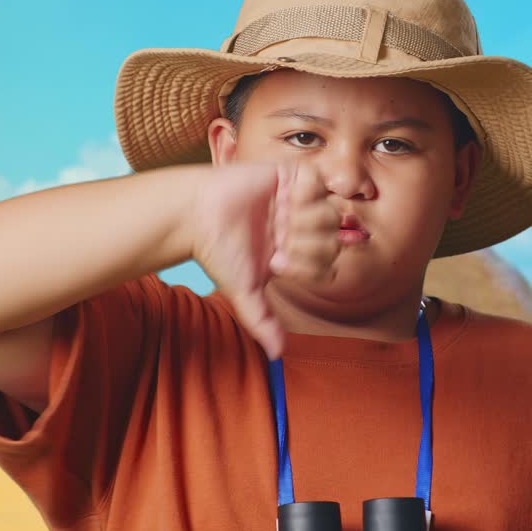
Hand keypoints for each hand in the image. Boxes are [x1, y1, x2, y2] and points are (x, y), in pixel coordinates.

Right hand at [191, 162, 340, 357]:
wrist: (197, 216)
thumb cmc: (218, 252)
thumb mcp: (245, 292)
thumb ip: (263, 321)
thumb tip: (277, 355)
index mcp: (294, 252)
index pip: (329, 263)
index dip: (311, 266)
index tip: (280, 263)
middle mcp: (298, 226)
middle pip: (335, 237)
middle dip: (310, 244)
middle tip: (281, 241)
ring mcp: (295, 200)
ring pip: (330, 211)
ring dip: (308, 219)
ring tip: (282, 219)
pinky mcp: (288, 175)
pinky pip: (317, 180)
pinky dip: (306, 191)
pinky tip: (285, 198)